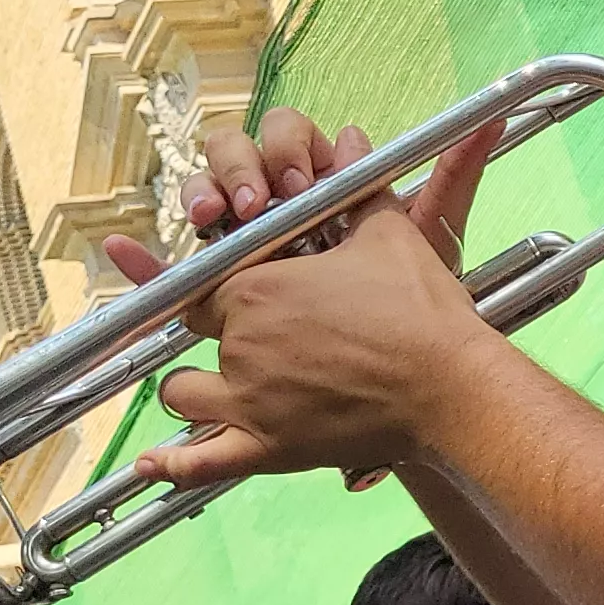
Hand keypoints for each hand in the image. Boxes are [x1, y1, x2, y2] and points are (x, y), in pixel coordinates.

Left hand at [106, 110, 513, 492]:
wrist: (453, 388)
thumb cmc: (422, 312)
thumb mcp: (390, 237)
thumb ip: (357, 190)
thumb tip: (352, 140)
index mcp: (256, 288)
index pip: (205, 279)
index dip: (219, 281)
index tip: (230, 286)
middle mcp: (241, 342)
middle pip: (196, 332)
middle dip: (219, 329)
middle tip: (260, 332)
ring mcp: (249, 400)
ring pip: (184, 393)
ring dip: (195, 388)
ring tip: (222, 387)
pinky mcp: (269, 448)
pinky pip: (201, 462)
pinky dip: (172, 465)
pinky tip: (149, 463)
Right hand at [114, 109, 499, 287]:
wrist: (409, 377)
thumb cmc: (418, 309)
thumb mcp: (432, 244)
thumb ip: (455, 177)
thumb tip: (503, 108)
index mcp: (321, 186)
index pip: (288, 138)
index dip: (286, 151)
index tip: (299, 184)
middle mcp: (278, 209)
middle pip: (237, 158)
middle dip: (239, 168)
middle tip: (257, 204)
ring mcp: (247, 250)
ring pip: (206, 201)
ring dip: (202, 195)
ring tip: (212, 217)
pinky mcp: (224, 296)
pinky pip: (174, 275)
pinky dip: (144, 263)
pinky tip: (119, 250)